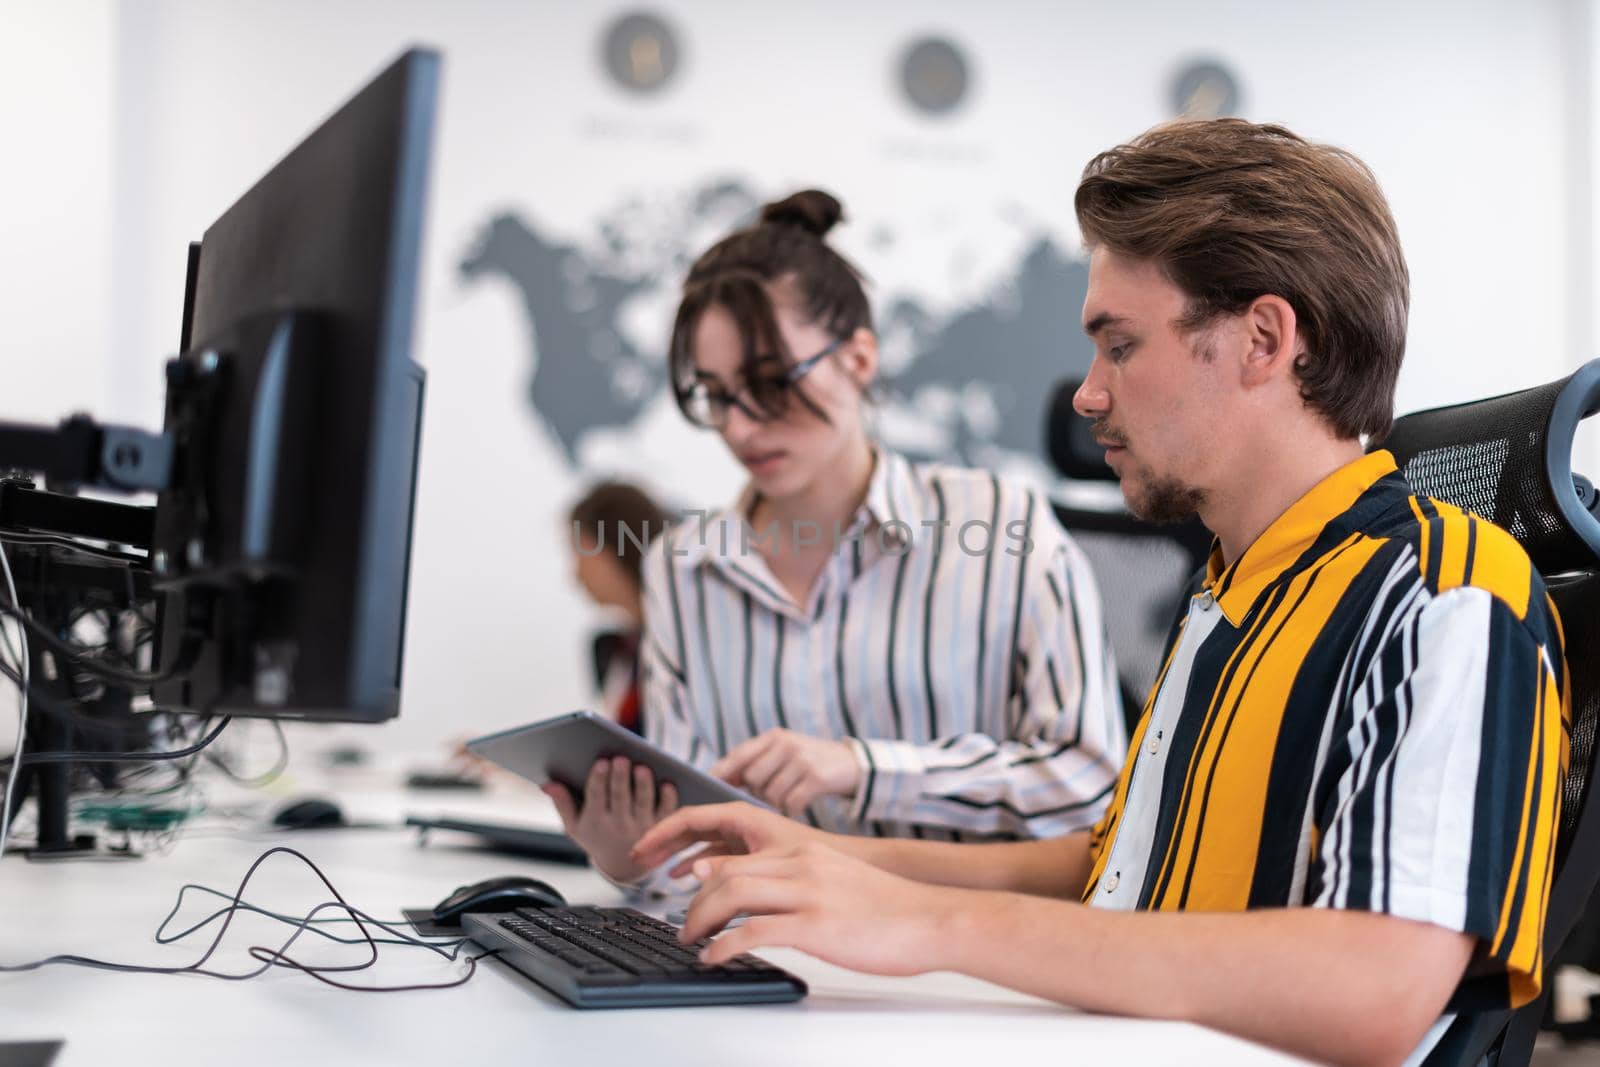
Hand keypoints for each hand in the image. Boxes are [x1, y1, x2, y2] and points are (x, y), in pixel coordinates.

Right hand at [543, 756, 677, 882]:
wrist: (624, 866)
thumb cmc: (597, 838)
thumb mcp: (574, 825)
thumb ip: (562, 803)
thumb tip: (547, 784)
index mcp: (596, 820)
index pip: (596, 797)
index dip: (598, 779)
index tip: (600, 762)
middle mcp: (619, 824)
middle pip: (620, 797)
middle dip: (620, 778)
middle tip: (621, 758)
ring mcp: (642, 826)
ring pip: (643, 802)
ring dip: (643, 785)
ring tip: (642, 767)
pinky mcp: (662, 825)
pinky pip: (666, 811)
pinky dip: (668, 798)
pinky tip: (667, 782)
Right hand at [631, 801, 824, 877]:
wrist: (851, 866)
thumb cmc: (816, 857)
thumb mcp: (769, 861)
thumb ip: (729, 866)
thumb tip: (691, 873)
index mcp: (742, 814)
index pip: (688, 817)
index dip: (660, 833)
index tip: (638, 849)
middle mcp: (741, 822)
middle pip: (690, 828)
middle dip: (662, 843)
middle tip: (636, 860)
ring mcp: (746, 838)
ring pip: (701, 844)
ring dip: (676, 856)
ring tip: (653, 871)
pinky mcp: (753, 854)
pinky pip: (715, 857)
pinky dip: (696, 867)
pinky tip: (683, 880)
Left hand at [678, 841, 960, 975]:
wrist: (931, 918)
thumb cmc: (890, 908)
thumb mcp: (837, 879)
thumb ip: (799, 877)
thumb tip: (763, 892)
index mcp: (804, 850)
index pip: (736, 853)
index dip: (702, 874)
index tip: (687, 893)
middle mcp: (800, 863)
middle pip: (724, 873)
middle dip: (692, 902)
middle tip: (682, 926)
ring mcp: (807, 892)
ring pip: (731, 895)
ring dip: (699, 921)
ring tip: (690, 942)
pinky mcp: (814, 925)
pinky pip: (752, 932)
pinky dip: (724, 946)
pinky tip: (714, 958)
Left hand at [711, 728, 861, 814]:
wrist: (854, 764)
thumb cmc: (810, 762)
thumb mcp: (785, 752)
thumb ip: (758, 761)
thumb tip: (721, 781)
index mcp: (774, 737)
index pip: (740, 754)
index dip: (722, 772)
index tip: (708, 788)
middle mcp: (786, 744)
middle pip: (753, 778)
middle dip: (757, 792)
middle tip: (771, 795)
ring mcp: (802, 760)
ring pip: (771, 794)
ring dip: (778, 802)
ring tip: (790, 796)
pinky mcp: (817, 777)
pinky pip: (792, 803)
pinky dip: (795, 808)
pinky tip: (802, 804)